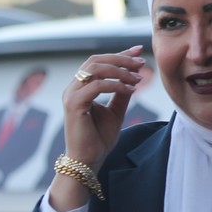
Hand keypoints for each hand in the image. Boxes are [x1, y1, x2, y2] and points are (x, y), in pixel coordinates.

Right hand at [63, 46, 146, 170]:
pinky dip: (116, 85)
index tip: (138, 51)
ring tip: (138, 78)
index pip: (98, 63)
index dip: (119, 54)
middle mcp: (72, 88)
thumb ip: (121, 94)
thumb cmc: (98, 139)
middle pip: (95, 60)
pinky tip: (131, 90)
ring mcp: (71, 95)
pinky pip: (97, 85)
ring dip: (120, 70)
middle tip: (141, 63)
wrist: (87, 160)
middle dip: (120, 59)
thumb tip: (134, 77)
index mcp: (80, 89)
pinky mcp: (73, 104)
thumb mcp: (115, 112)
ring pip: (95, 69)